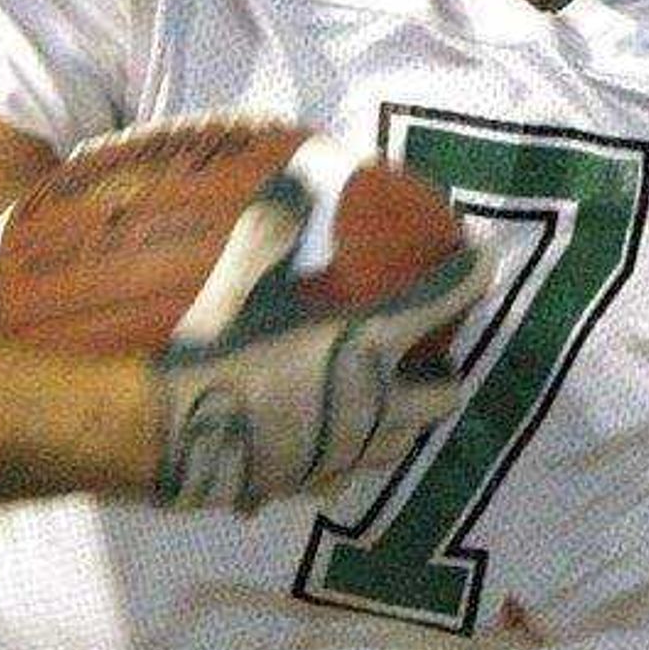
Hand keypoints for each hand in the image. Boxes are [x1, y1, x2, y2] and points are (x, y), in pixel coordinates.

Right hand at [148, 233, 488, 512]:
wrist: (164, 436)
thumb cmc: (211, 351)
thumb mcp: (242, 281)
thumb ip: (276, 224)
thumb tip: (305, 166)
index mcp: (369, 347)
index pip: (444, 302)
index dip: (472, 275)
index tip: (485, 259)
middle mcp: (375, 405)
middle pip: (445, 393)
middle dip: (444, 371)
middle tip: (423, 350)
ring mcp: (348, 452)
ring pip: (404, 441)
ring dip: (404, 417)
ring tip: (380, 393)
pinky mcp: (314, 483)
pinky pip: (348, 471)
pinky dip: (346, 453)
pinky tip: (318, 435)